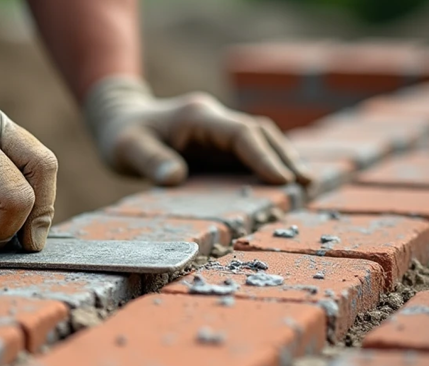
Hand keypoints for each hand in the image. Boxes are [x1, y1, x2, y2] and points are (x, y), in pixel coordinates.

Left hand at [83, 76, 312, 185]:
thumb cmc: (122, 136)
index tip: (282, 180)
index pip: (241, 133)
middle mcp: (215, 120)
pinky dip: (270, 164)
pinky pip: (251, 151)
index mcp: (198, 116)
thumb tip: (175, 178)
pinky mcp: (220, 144)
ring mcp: (220, 131)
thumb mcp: (126, 149)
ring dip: (283, 159)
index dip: (263, 156)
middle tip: (307, 185)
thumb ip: (149, 160)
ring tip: (306, 186)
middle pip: (261, 132)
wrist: (121, 121)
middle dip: (285, 156)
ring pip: (261, 140)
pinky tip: (286, 183)